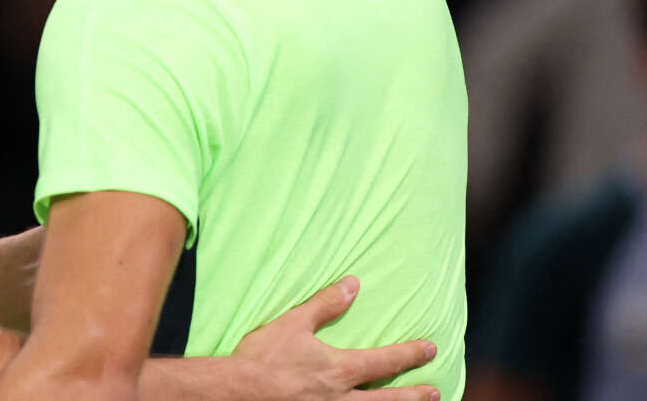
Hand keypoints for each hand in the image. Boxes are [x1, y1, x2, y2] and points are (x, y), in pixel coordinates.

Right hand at [231, 277, 439, 400]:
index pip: (384, 362)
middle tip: (436, 391)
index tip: (431, 349)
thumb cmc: (264, 358)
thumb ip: (325, 305)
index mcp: (339, 370)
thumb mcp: (293, 324)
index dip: (410, 355)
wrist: (239, 392)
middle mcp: (342, 398)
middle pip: (388, 399)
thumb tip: (352, 284)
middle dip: (414, 395)